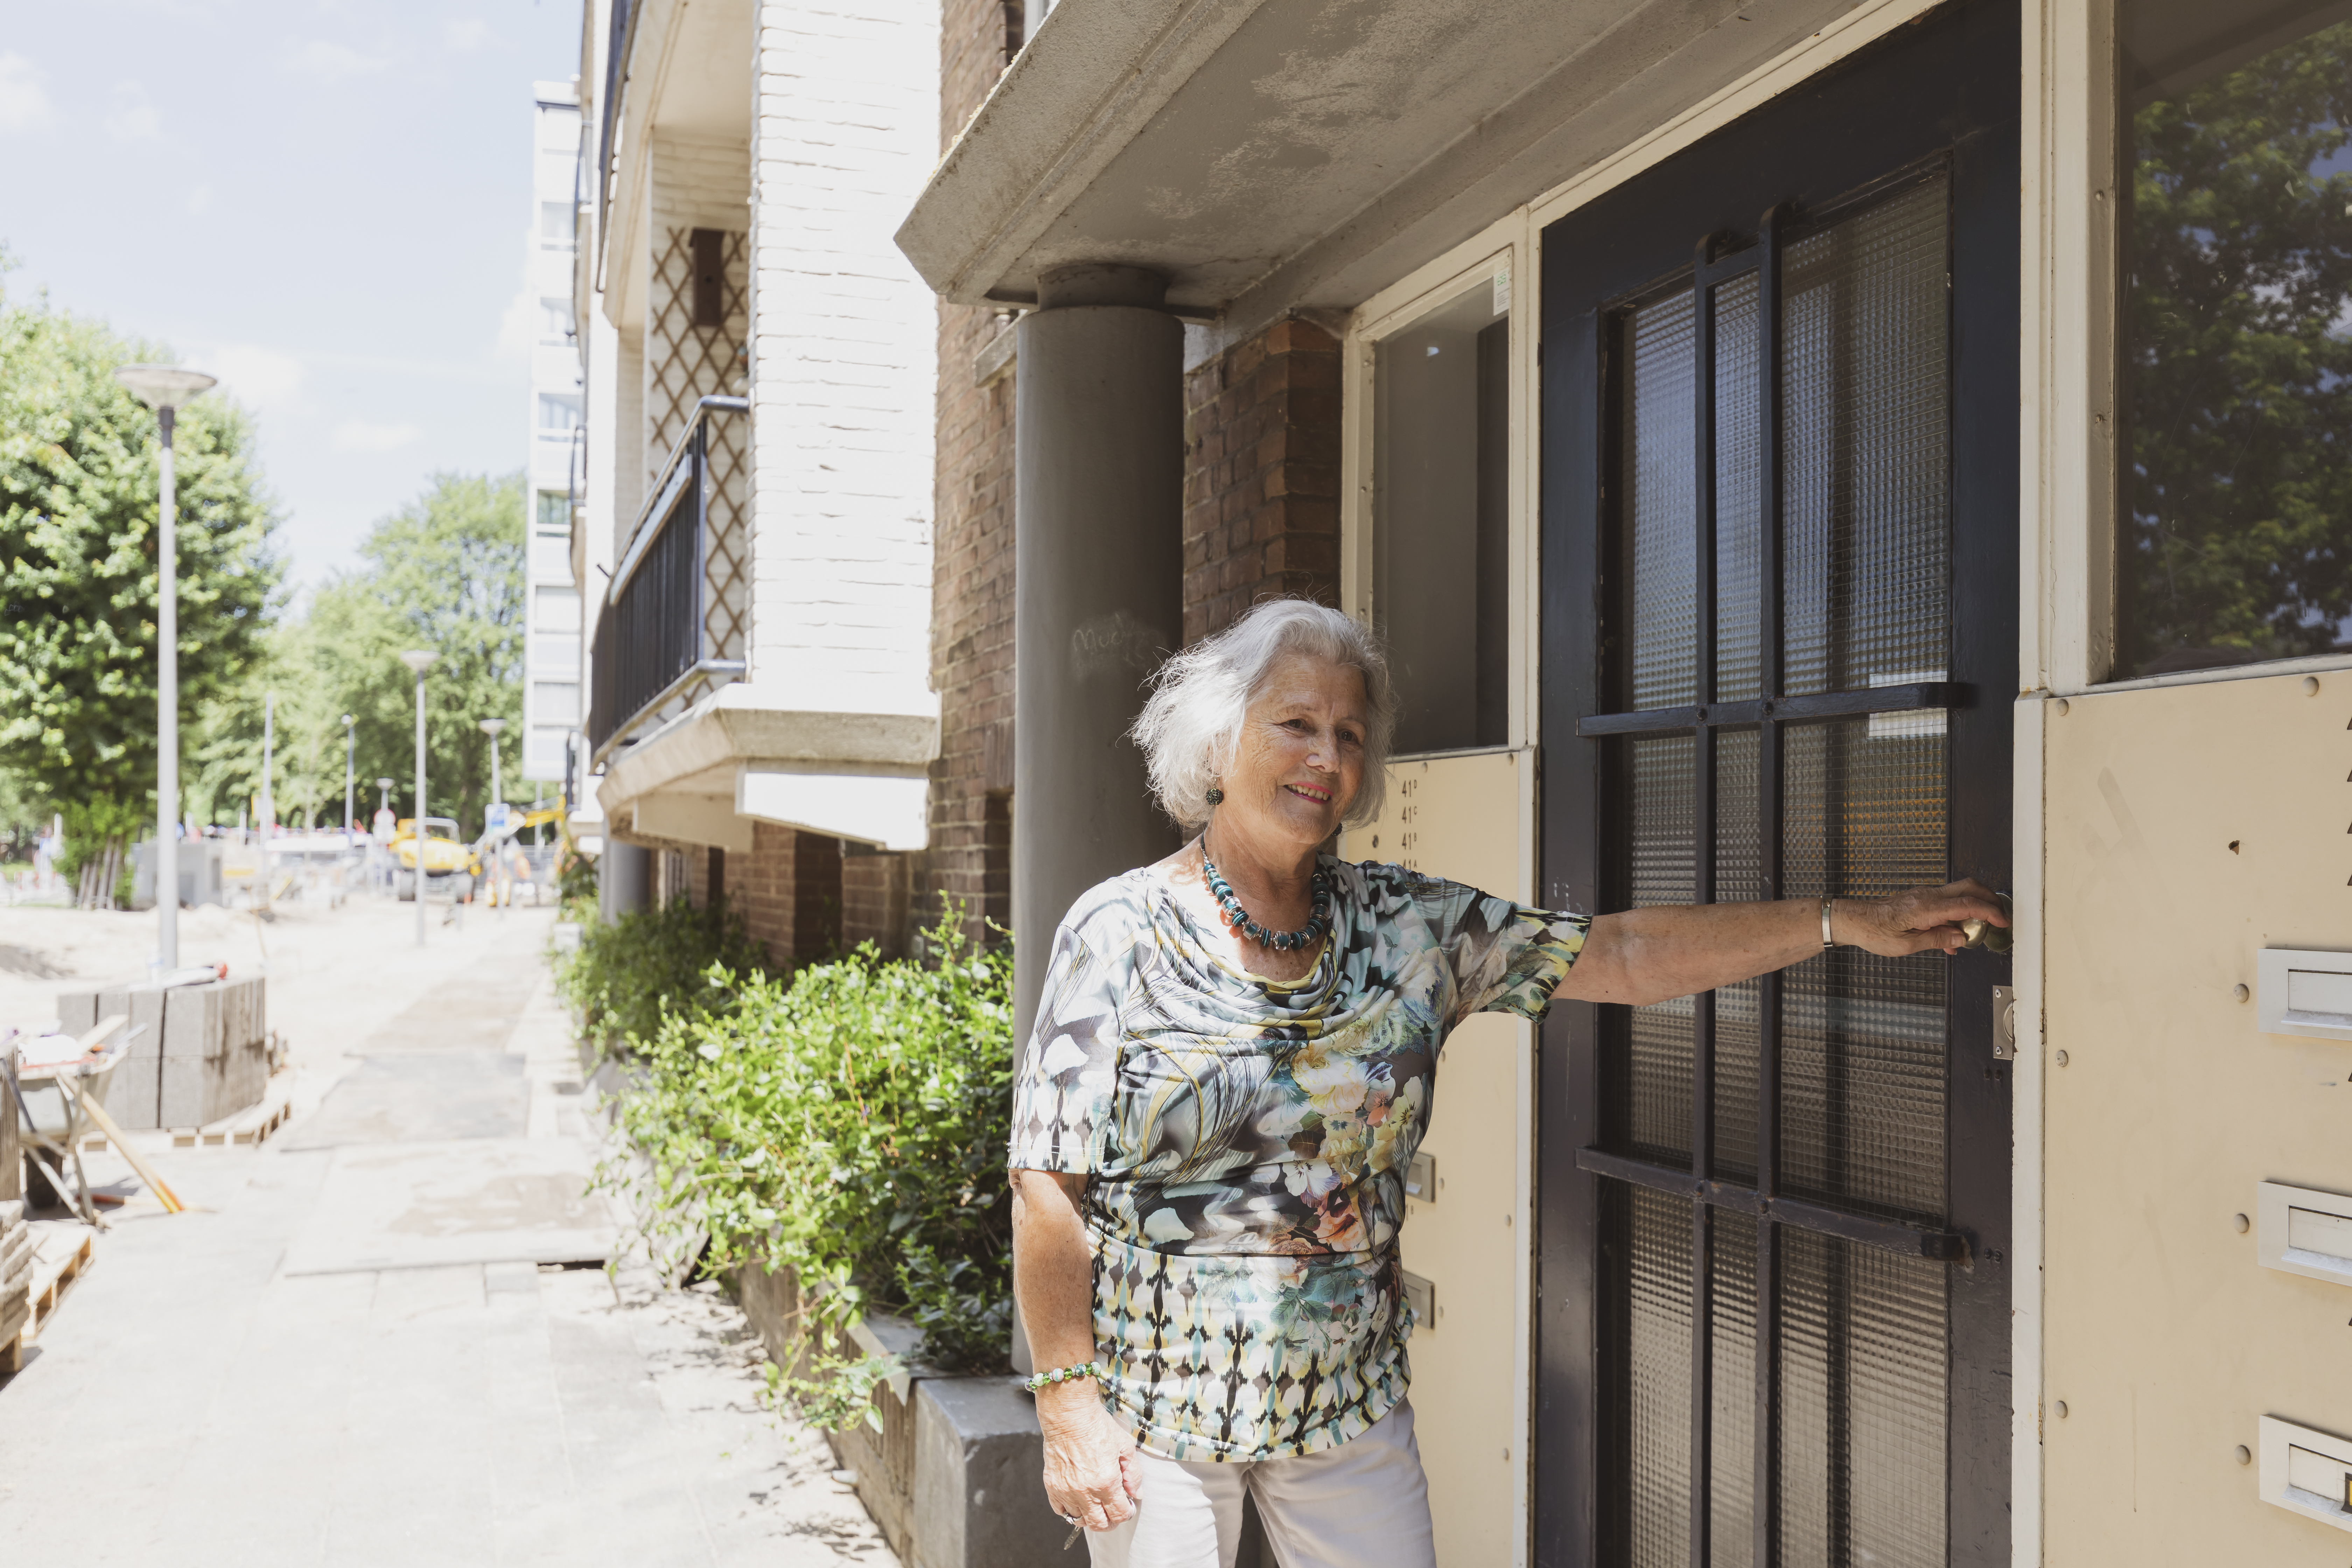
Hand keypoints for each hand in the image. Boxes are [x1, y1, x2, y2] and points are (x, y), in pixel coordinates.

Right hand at [1038, 1384, 1139, 1531]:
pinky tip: (1078, 1498)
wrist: (1068, 1415)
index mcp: (1106, 1482)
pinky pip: (1060, 1510)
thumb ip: (1133, 1474)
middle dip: (1110, 1522)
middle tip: (1113, 1511)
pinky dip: (1070, 1509)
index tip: (1128, 1506)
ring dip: (1089, 1515)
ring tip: (1095, 1502)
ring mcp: (1066, 1490)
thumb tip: (1135, 1494)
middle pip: (1099, 1525)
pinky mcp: (1051, 1486)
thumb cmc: (1097, 1427)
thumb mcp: (1125, 1447)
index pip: (1119, 1514)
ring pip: (1079, 1520)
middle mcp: (1085, 1491)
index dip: (1127, 1513)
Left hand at [1834, 878, 2006, 956]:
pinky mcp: (1921, 899)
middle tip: (2001, 916)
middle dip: (1990, 899)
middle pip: (1968, 887)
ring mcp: (1924, 895)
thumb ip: (1937, 939)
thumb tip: (1961, 937)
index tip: (2003, 920)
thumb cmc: (1874, 932)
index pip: (1966, 904)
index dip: (1989, 911)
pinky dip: (1958, 913)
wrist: (1854, 920)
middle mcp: (1927, 896)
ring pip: (1959, 892)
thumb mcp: (1907, 945)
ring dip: (1975, 907)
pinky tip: (1954, 935)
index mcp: (1925, 907)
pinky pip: (1947, 902)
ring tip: (1978, 931)